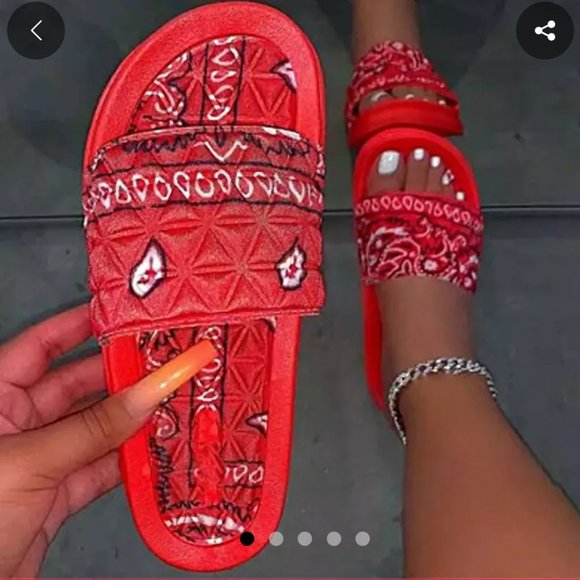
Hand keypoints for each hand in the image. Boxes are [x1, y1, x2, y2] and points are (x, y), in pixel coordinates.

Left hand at [0, 305, 214, 576]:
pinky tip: (154, 451)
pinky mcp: (53, 498)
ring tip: (168, 402)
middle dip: (118, 376)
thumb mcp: (29, 463)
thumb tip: (147, 394)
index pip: (39, 347)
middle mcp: (14, 426)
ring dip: (130, 421)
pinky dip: (126, 463)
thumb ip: (93, 429)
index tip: (120, 315)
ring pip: (92, 430)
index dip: (78, 326)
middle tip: (161, 363)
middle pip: (75, 387)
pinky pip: (97, 470)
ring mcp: (37, 463)